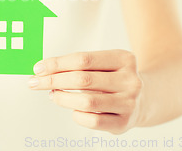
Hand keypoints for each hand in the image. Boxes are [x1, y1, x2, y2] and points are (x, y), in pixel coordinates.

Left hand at [28, 49, 143, 133]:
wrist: (145, 98)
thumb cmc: (113, 78)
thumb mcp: (103, 64)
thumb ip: (77, 65)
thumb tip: (43, 70)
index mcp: (123, 58)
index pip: (83, 59)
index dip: (57, 63)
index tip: (38, 68)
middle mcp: (130, 80)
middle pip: (82, 79)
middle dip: (53, 80)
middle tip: (36, 82)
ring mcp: (129, 103)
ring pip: (86, 101)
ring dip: (62, 98)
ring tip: (53, 95)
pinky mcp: (124, 123)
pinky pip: (92, 121)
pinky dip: (76, 114)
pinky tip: (73, 109)